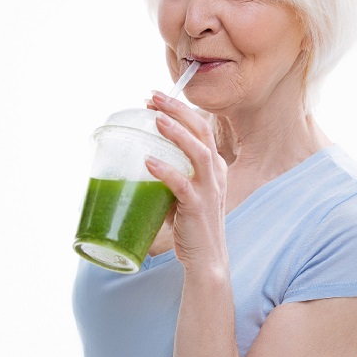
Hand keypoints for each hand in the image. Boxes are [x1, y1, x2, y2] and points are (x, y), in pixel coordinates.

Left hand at [146, 92, 227, 269]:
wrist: (206, 259)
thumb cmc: (191, 225)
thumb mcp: (183, 193)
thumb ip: (169, 176)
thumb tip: (140, 161)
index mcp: (214, 167)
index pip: (201, 129)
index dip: (180, 111)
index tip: (156, 100)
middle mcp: (216, 174)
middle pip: (202, 131)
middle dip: (178, 110)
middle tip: (153, 96)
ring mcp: (209, 190)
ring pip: (198, 152)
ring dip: (176, 133)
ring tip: (156, 119)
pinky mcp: (198, 208)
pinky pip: (182, 185)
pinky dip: (165, 171)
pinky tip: (149, 162)